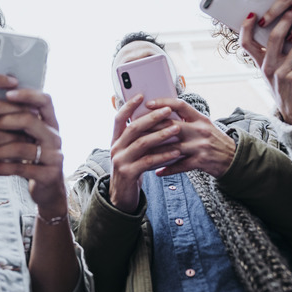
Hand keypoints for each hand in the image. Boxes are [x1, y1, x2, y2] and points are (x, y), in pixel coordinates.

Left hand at [0, 89, 68, 218]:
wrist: (48, 188)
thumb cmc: (32, 157)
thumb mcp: (29, 136)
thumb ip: (17, 121)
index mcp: (51, 122)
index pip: (44, 100)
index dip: (27, 95)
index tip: (6, 93)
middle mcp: (55, 136)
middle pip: (30, 121)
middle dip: (2, 121)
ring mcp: (54, 156)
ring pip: (22, 147)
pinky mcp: (48, 174)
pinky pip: (20, 168)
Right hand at [108, 94, 181, 212]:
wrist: (122, 197)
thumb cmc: (132, 169)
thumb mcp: (132, 152)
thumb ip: (139, 138)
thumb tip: (158, 118)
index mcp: (115, 140)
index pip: (119, 118)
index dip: (129, 106)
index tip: (141, 95)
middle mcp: (115, 148)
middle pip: (133, 128)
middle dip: (152, 118)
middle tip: (168, 110)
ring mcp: (120, 161)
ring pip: (141, 143)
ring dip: (160, 134)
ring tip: (176, 129)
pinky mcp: (128, 174)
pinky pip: (148, 161)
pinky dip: (163, 155)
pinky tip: (176, 151)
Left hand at [143, 98, 235, 177]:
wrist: (234, 159)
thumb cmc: (214, 140)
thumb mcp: (204, 125)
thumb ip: (187, 119)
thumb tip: (162, 113)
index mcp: (200, 118)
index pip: (180, 105)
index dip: (163, 103)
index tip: (148, 104)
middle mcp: (200, 130)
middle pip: (172, 126)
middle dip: (152, 128)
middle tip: (135, 130)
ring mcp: (200, 146)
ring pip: (172, 147)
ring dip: (155, 151)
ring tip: (141, 153)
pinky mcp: (201, 161)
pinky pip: (180, 165)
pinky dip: (167, 169)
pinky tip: (156, 171)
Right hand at [239, 3, 291, 124]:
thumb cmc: (284, 82)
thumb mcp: (272, 67)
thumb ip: (274, 50)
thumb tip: (285, 22)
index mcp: (259, 62)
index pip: (246, 43)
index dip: (246, 28)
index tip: (253, 13)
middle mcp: (268, 67)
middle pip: (274, 38)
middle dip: (285, 19)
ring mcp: (281, 74)